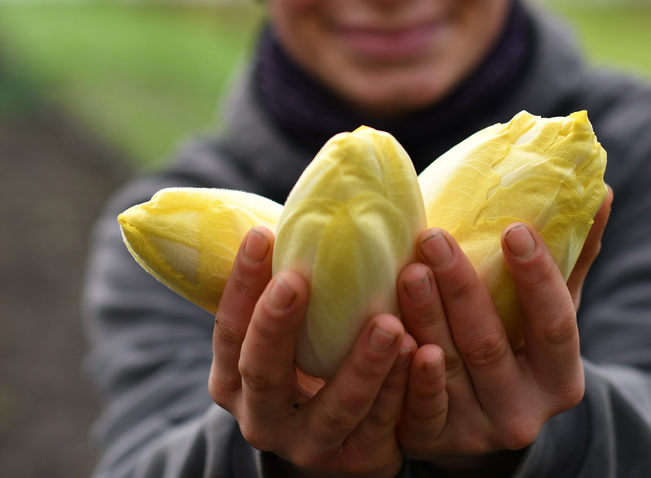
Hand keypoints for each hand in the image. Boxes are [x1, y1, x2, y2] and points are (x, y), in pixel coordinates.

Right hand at [208, 227, 415, 477]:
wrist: (341, 443)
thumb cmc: (313, 360)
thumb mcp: (289, 333)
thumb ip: (289, 284)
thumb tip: (313, 198)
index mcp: (233, 378)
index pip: (228, 329)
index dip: (242, 285)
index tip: (262, 236)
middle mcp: (261, 417)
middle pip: (263, 371)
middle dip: (278, 326)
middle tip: (299, 280)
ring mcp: (309, 445)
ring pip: (335, 406)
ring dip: (362, 365)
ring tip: (389, 323)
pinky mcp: (358, 460)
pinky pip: (383, 424)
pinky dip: (402, 390)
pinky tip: (422, 353)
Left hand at [395, 190, 612, 473]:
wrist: (479, 421)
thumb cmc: (518, 346)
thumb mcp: (551, 311)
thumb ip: (573, 256)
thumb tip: (600, 189)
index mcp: (560, 378)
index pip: (554, 325)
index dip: (537, 278)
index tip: (514, 229)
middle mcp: (523, 412)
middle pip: (490, 345)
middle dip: (461, 289)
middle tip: (434, 237)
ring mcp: (476, 431)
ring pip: (447, 368)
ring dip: (425, 317)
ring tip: (408, 269)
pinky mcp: (431, 440)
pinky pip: (414, 407)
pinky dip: (402, 370)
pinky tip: (388, 330)